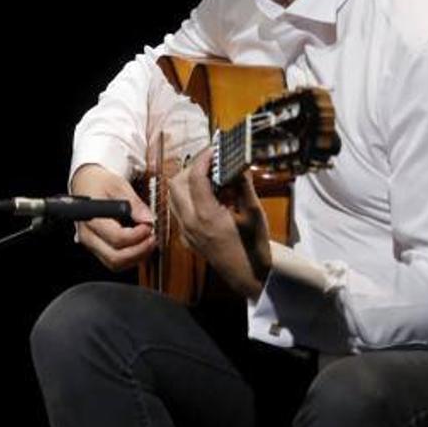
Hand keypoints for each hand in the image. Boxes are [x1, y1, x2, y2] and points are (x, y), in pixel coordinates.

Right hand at [71, 164, 155, 271]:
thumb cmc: (99, 183)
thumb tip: (148, 219)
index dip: (138, 235)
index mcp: (91, 218)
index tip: (149, 225)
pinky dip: (130, 258)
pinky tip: (140, 246)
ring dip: (136, 257)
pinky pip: (114, 261)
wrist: (85, 183)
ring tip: (148, 242)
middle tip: (152, 238)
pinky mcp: (97, 247)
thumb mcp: (118, 185)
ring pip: (115, 263)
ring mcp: (91, 244)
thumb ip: (133, 203)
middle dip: (139, 251)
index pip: (116, 237)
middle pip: (115, 257)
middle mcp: (88, 235)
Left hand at [167, 148, 271, 298]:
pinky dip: (187, 196)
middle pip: (176, 184)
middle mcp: (190, 223)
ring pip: (173, 196)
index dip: (204, 159)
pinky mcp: (186, 237)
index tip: (214, 149)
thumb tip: (238, 163)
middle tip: (211, 162)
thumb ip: (243, 186)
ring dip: (186, 182)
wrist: (249, 276)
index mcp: (206, 216)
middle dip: (191, 168)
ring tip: (209, 177)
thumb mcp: (254, 213)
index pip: (195, 178)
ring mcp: (185, 231)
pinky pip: (178, 210)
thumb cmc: (254, 247)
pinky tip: (207, 196)